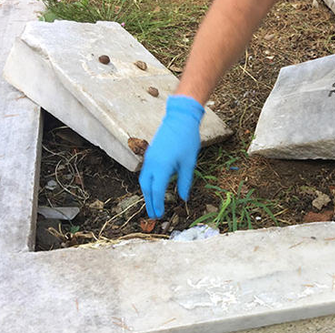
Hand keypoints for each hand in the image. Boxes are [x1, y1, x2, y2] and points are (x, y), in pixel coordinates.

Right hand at [139, 95, 203, 217]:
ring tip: (153, 205)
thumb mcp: (189, 163)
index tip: (160, 216)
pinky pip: (146, 172)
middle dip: (149, 202)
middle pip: (146, 187)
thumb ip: (185, 182)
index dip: (157, 204)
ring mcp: (149, 157)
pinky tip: (154, 189)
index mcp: (162, 166)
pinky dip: (148, 183)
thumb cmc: (187, 140)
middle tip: (153, 216)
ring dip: (147, 194)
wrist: (180, 119)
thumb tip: (183, 198)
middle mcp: (152, 163)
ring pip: (144, 180)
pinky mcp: (150, 154)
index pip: (157, 190)